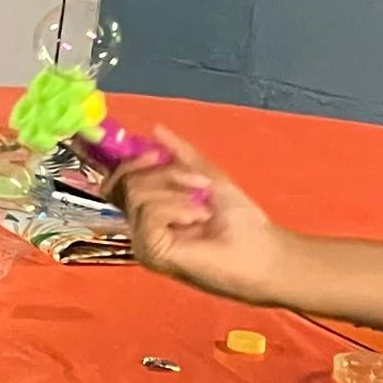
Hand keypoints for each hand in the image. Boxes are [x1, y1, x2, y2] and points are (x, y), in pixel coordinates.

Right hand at [108, 129, 291, 305]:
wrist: (265, 253)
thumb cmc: (242, 222)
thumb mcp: (208, 177)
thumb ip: (180, 155)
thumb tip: (156, 129)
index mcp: (150, 210)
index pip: (117, 181)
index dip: (131, 162)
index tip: (157, 153)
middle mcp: (141, 227)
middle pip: (122, 183)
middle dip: (161, 173)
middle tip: (198, 182)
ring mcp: (143, 242)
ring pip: (136, 195)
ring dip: (175, 190)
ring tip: (204, 207)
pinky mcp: (152, 253)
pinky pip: (149, 213)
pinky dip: (176, 208)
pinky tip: (198, 219)